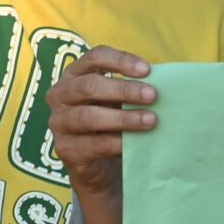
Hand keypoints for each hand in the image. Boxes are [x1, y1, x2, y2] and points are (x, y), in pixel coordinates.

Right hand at [46, 47, 158, 208]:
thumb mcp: (117, 101)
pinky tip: (134, 143)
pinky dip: (117, 142)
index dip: (120, 61)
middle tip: (153, 95)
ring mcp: (59, 122)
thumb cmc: (110, 123)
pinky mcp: (65, 149)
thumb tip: (164, 82)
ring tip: (150, 120)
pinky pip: (93, 144)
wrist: (97, 165)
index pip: (94, 58)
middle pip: (89, 86)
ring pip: (89, 116)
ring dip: (123, 118)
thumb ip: (131, 90)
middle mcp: (60, 95)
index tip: (147, 70)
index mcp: (74, 75)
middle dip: (124, 90)